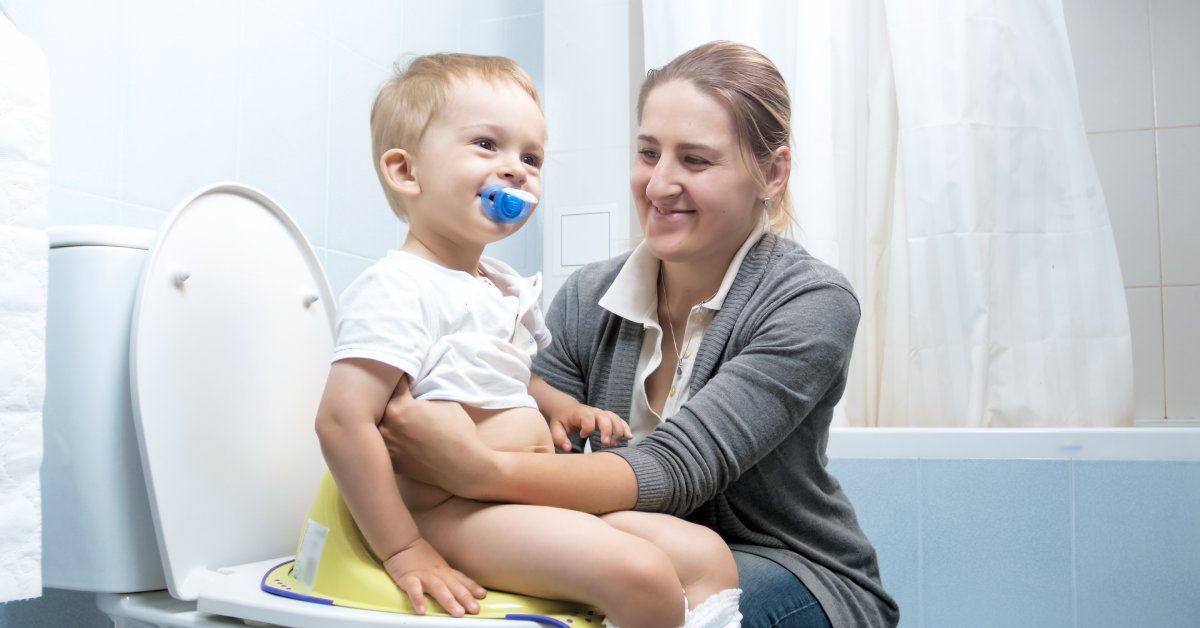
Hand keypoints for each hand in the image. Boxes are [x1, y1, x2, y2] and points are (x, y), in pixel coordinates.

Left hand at [379, 385, 495, 496]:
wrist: (463, 467)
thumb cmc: (458, 432)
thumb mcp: (445, 402)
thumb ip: (425, 394)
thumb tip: (417, 390)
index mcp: (399, 407)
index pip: (395, 384)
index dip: (403, 377)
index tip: (406, 376)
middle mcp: (386, 426)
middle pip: (381, 405)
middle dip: (391, 398)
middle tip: (401, 396)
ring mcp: (387, 446)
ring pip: (379, 425)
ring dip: (386, 419)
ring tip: (402, 419)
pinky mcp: (391, 462)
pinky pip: (385, 444)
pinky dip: (391, 439)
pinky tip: (404, 437)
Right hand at [383, 538, 485, 615]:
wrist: (402, 543)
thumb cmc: (420, 557)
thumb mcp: (438, 565)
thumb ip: (449, 577)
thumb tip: (463, 587)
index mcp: (444, 571)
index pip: (461, 579)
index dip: (472, 587)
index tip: (483, 595)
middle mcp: (437, 573)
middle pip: (454, 585)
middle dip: (466, 598)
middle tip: (475, 609)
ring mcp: (423, 575)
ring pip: (438, 588)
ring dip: (449, 600)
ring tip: (458, 613)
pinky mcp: (408, 578)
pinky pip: (413, 589)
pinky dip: (418, 599)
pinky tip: (422, 610)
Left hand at [549, 404, 631, 451]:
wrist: (567, 409)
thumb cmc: (562, 420)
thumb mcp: (556, 428)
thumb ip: (559, 438)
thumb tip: (568, 449)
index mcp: (580, 413)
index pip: (588, 418)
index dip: (587, 428)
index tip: (582, 436)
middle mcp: (593, 411)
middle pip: (605, 417)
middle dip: (608, 430)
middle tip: (605, 444)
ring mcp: (602, 414)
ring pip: (614, 418)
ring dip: (618, 430)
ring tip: (614, 444)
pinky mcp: (607, 418)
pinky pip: (619, 420)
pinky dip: (625, 428)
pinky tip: (629, 437)